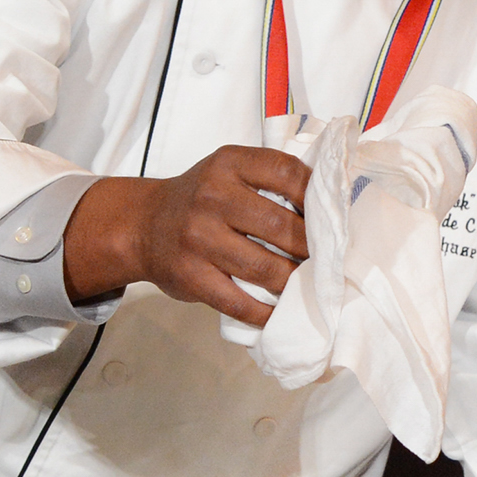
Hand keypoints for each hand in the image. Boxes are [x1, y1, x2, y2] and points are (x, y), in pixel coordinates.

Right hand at [62, 145, 310, 325]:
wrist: (143, 225)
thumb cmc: (202, 197)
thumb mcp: (230, 170)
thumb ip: (269, 179)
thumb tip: (329, 207)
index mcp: (229, 163)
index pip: (286, 173)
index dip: (317, 196)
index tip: (333, 215)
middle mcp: (212, 197)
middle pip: (280, 225)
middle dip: (312, 247)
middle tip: (330, 259)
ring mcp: (199, 238)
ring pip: (264, 267)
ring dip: (294, 281)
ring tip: (312, 285)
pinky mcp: (190, 276)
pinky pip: (238, 301)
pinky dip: (265, 312)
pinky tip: (281, 313)